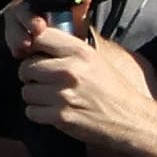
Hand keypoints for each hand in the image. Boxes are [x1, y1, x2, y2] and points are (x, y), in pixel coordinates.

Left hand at [15, 15, 156, 155]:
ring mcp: (64, 94)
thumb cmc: (112, 89)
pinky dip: (39, 114)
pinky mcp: (61, 116)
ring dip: (35, 96)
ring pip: (26, 91)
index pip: (40, 37)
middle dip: (31, 76)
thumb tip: (39, 38)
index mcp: (80, 51)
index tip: (34, 55)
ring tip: (51, 98)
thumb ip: (68, 48)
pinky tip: (53, 112)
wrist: (130, 119)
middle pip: (26, 67)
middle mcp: (70, 70)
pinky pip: (31, 112)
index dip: (32, 47)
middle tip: (43, 81)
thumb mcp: (95, 59)